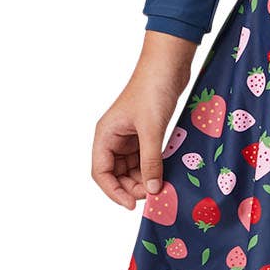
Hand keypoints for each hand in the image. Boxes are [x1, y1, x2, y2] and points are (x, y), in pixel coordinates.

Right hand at [92, 30, 199, 209]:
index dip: (114, 191)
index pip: (101, 172)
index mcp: (105, 135)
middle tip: (154, 193)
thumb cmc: (153, 90)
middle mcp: (114, 137)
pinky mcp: (144, 133)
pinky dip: (153, 168)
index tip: (132, 204)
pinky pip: (144, 158)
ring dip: (143, 178)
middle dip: (132, 186)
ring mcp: (129, 136)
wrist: (168, 65)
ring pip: (131, 168)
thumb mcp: (152, 129)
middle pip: (116, 173)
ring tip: (161, 185)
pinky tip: (165, 173)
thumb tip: (153, 190)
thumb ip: (151, 161)